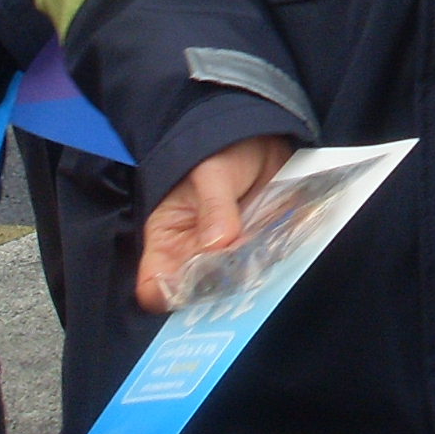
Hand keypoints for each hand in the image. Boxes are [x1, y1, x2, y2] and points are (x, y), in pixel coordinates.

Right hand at [137, 133, 294, 311]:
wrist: (260, 138)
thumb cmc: (220, 153)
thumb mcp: (211, 172)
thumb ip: (214, 207)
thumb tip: (217, 244)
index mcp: (168, 240)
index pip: (154, 285)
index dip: (169, 294)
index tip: (196, 283)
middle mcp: (196, 257)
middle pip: (199, 294)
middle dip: (220, 285)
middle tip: (240, 259)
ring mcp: (230, 258)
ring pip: (237, 286)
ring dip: (251, 273)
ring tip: (262, 244)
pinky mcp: (260, 252)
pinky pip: (267, 269)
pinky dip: (274, 262)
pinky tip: (280, 243)